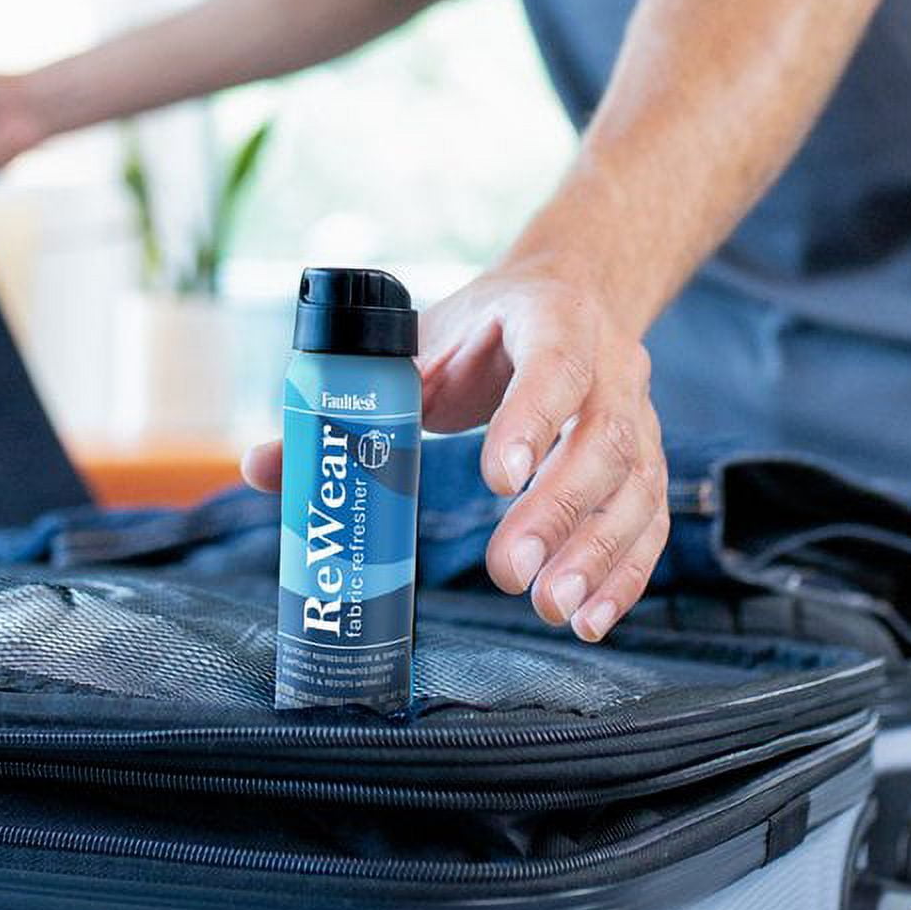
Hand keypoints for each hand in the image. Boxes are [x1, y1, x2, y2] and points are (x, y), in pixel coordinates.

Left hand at [243, 261, 667, 642]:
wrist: (576, 294)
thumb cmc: (485, 329)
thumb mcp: (420, 344)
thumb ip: (352, 402)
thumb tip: (262, 468)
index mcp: (551, 318)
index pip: (553, 363)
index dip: (530, 420)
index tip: (495, 477)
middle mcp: (610, 365)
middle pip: (602, 438)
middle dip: (557, 510)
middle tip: (508, 572)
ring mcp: (638, 415)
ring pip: (635, 485)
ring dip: (596, 553)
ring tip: (549, 606)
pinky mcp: (646, 461)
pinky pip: (648, 519)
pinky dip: (626, 572)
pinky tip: (590, 615)